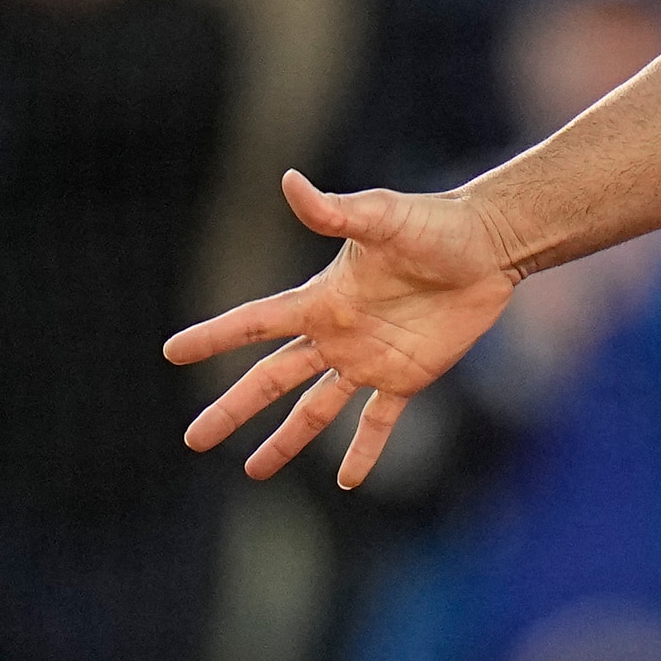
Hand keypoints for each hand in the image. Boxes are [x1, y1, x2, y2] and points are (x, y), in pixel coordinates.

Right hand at [162, 171, 521, 486]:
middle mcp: (336, 334)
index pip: (254, 322)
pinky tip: (348, 480)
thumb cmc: (435, 225)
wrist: (490, 246)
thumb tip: (289, 180)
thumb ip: (334, 211)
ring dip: (286, 441)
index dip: (214, 337)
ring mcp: (369, 360)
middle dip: (233, 408)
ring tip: (254, 472)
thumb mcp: (380, 216)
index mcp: (322, 300)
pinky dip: (364, 450)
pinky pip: (379, 421)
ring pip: (315, 410)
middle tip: (196, 439)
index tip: (171, 353)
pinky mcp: (408, 376)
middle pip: (272, 380)